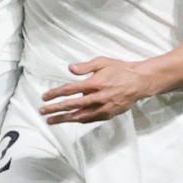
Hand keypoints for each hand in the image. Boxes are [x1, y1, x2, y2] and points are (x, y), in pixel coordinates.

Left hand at [40, 57, 154, 123]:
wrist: (139, 82)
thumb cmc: (120, 70)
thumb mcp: (103, 62)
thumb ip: (86, 66)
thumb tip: (71, 69)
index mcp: (96, 83)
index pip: (70, 89)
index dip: (55, 94)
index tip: (45, 97)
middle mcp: (99, 97)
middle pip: (72, 105)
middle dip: (55, 109)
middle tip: (42, 111)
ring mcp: (104, 108)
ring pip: (80, 116)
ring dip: (64, 119)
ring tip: (51, 121)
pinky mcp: (109, 114)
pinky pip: (90, 119)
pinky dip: (79, 120)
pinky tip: (70, 120)